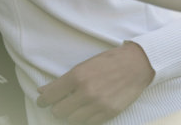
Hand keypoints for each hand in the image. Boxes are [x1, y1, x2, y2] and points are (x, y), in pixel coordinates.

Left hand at [36, 41, 153, 123]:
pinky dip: (85, 118)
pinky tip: (89, 108)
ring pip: (72, 120)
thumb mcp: (85, 64)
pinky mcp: (108, 113)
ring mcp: (97, 105)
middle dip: (58, 107)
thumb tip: (43, 91)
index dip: (43, 100)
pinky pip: (88, 123)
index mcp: (78, 76)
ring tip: (78, 104)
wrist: (137, 64)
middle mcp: (86, 92)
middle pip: (59, 112)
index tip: (43, 101)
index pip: (50, 96)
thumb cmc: (110, 61)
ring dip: (72, 114)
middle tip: (63, 101)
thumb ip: (64, 80)